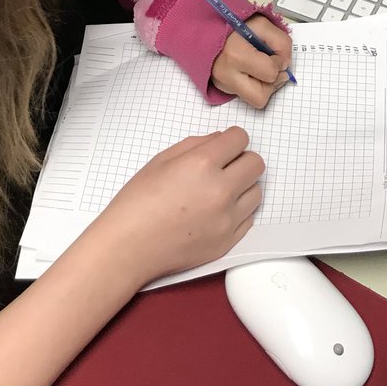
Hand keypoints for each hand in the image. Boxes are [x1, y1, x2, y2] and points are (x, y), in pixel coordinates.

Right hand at [96, 126, 263, 282]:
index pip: (240, 138)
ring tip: (219, 190)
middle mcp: (220, 190)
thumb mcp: (161, 160)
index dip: (232, 138)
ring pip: (257, 191)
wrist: (129, 247)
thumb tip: (220, 140)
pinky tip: (215, 211)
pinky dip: (238, 211)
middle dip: (241, 159)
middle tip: (224, 166)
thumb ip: (195, 144)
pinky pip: (249, 217)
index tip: (225, 145)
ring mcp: (227, 219)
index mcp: (202, 164)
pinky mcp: (228, 241)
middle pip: (256, 163)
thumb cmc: (137, 202)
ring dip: (243, 186)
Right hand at [211, 14, 292, 108]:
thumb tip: (285, 63)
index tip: (272, 52)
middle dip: (271, 81)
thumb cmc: (233, 25)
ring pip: (255, 100)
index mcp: (235, 55)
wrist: (206, 28)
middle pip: (261, 96)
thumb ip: (281, 42)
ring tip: (261, 68)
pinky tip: (250, 70)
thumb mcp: (261, 23)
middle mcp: (227, 75)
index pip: (270, 72)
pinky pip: (247, 95)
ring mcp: (223, 84)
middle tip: (270, 65)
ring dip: (265, 85)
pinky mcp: (222, 88)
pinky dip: (254, 85)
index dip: (279, 61)